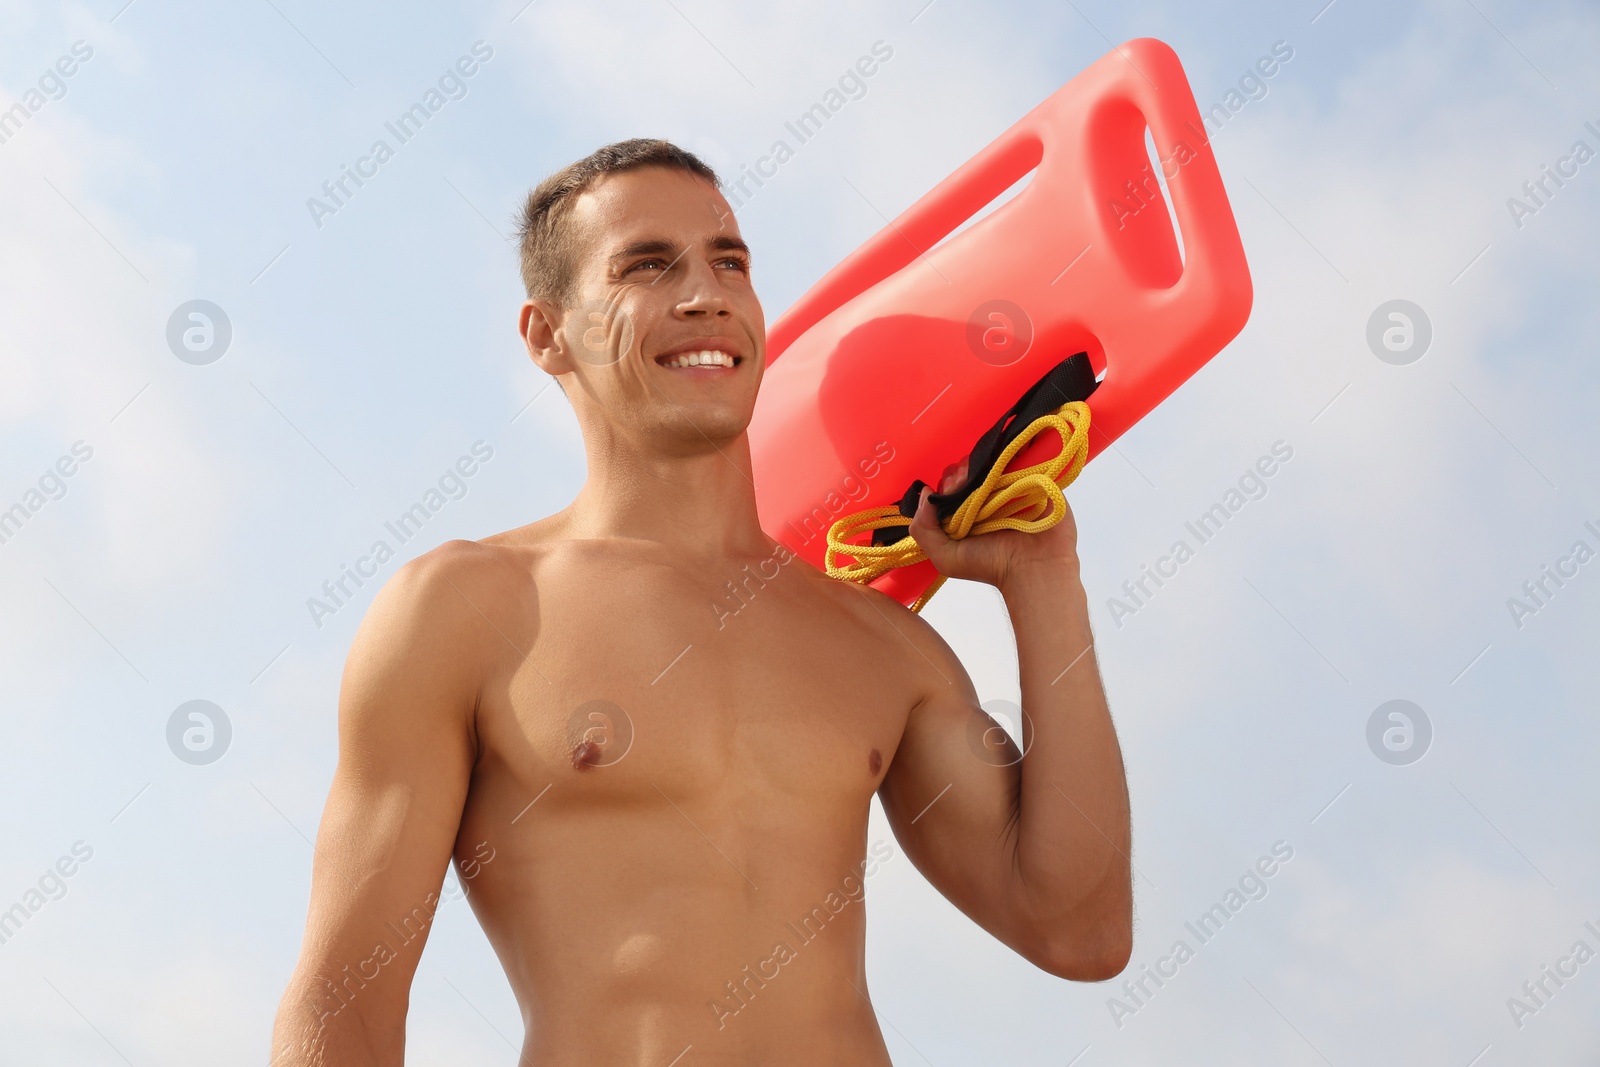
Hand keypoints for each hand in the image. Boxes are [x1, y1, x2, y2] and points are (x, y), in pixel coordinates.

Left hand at [906, 458, 1080, 589]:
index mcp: (966, 512)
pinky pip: (1017, 457)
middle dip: (959, 473)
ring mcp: (1008, 486)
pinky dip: (1007, 455)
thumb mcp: (946, 557)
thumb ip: (924, 529)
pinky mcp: (1032, 478)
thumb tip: (925, 492)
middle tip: (963, 484)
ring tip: (978, 478)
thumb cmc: (991, 565)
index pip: (949, 486)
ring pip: (988, 461)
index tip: (951, 491)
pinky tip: (1000, 466)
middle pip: (966, 470)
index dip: (946, 484)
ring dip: (979, 464)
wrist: (1034, 567)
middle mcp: (986, 498)